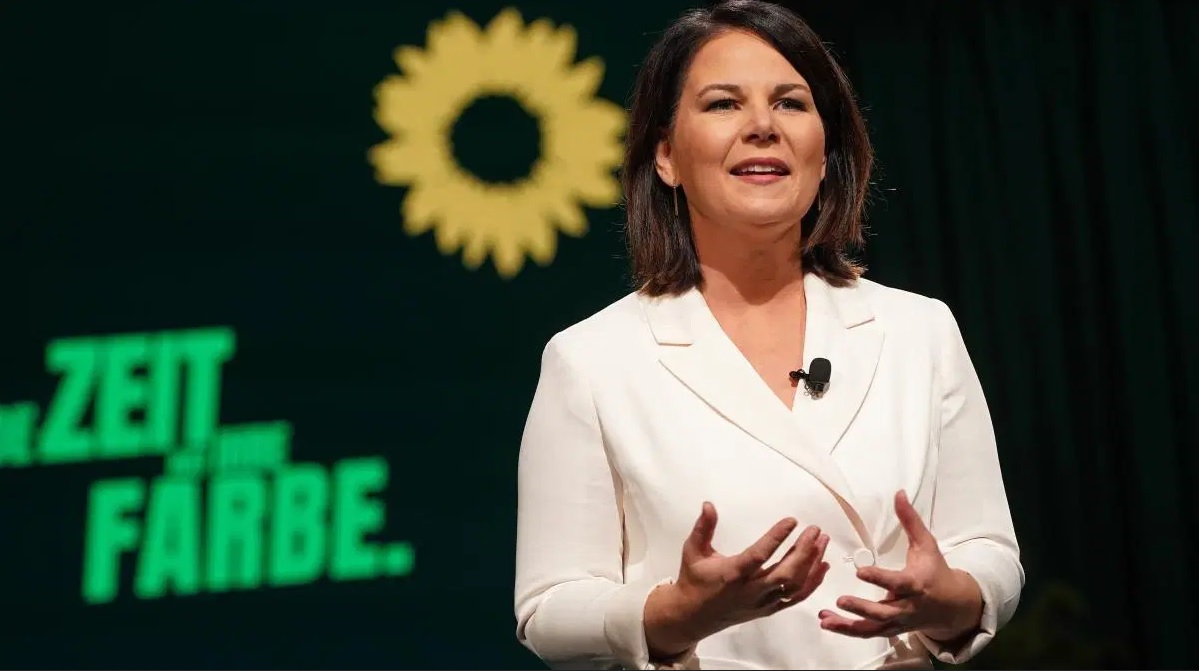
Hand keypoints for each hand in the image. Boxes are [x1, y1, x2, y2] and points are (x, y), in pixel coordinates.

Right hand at [645, 502, 829, 657]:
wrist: (693, 616)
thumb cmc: (694, 580)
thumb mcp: (692, 551)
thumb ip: (702, 528)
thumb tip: (708, 504)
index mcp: (733, 573)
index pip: (759, 555)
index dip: (777, 537)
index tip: (792, 520)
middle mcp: (751, 590)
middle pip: (786, 574)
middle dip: (804, 551)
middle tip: (815, 530)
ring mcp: (762, 602)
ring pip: (795, 586)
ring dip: (812, 564)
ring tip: (822, 542)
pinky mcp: (769, 609)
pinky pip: (795, 598)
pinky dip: (813, 582)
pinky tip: (823, 565)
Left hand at [818, 491, 982, 641]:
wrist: (952, 606)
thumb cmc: (935, 571)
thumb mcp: (926, 544)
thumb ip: (910, 520)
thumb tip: (899, 493)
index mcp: (916, 584)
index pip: (897, 582)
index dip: (879, 579)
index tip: (859, 571)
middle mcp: (907, 607)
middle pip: (884, 611)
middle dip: (862, 608)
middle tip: (840, 600)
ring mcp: (898, 622)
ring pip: (873, 628)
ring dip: (848, 626)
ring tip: (825, 619)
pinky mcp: (890, 630)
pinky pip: (868, 633)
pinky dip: (848, 630)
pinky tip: (827, 623)